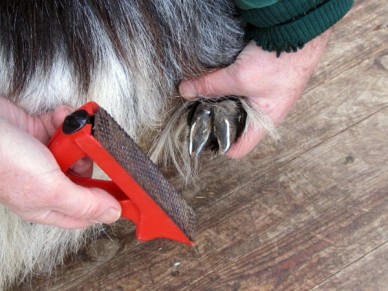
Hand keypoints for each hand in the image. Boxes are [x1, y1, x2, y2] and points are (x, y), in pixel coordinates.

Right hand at [0, 98, 120, 227]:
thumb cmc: (4, 160)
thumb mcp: (49, 189)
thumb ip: (83, 203)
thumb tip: (113, 214)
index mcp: (46, 205)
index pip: (87, 212)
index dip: (108, 204)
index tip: (129, 192)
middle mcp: (46, 183)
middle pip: (86, 177)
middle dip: (89, 160)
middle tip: (84, 152)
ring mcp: (44, 157)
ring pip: (78, 150)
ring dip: (76, 137)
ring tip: (66, 132)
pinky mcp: (41, 133)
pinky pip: (66, 127)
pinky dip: (65, 119)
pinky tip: (56, 118)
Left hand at [179, 30, 330, 157]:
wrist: (298, 32)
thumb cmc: (280, 62)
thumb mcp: (239, 77)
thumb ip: (211, 85)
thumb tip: (186, 91)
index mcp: (264, 122)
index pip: (239, 149)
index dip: (220, 146)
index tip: (201, 136)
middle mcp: (264, 113)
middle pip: (234, 128)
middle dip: (215, 121)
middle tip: (196, 113)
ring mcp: (264, 97)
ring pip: (235, 108)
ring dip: (220, 103)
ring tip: (202, 96)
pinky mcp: (262, 82)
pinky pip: (240, 92)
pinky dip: (227, 88)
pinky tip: (215, 80)